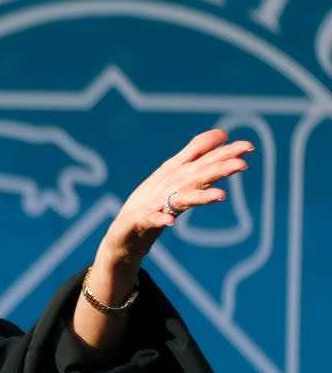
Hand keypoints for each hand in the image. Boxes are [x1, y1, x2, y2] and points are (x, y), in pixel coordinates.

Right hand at [73, 129, 252, 352]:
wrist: (122, 238)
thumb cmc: (149, 206)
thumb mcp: (173, 178)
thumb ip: (195, 154)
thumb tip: (223, 134)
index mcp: (175, 177)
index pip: (202, 162)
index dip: (224, 154)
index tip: (249, 148)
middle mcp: (165, 188)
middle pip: (195, 177)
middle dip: (216, 170)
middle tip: (241, 165)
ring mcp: (152, 205)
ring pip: (178, 199)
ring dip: (198, 197)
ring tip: (220, 197)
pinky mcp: (137, 222)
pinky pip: (149, 220)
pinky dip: (158, 219)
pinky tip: (170, 222)